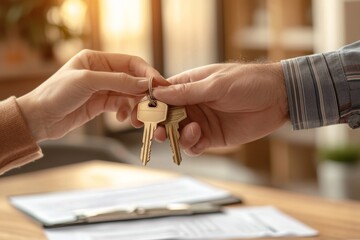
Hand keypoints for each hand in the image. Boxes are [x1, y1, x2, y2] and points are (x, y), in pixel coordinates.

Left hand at [17, 50, 166, 141]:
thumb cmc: (56, 94)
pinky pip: (121, 107)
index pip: (131, 63)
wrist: (39, 119)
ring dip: (136, 106)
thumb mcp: (88, 82)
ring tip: (138, 117)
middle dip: (144, 92)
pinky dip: (126, 113)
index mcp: (97, 59)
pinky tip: (123, 119)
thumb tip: (146, 83)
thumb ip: (118, 81)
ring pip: (129, 95)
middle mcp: (102, 72)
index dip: (147, 73)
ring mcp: (103, 89)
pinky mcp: (101, 104)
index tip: (161, 85)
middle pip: (132, 80)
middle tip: (154, 104)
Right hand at [146, 63, 288, 155]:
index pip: (163, 95)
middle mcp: (192, 104)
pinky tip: (199, 137)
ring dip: (176, 136)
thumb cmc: (248, 81)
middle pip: (166, 117)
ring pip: (178, 134)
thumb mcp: (216, 84)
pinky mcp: (212, 136)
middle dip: (159, 125)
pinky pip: (194, 145)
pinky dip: (191, 145)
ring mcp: (201, 121)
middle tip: (158, 131)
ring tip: (188, 131)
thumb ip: (187, 92)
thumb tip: (158, 93)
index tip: (142, 114)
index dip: (151, 105)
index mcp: (189, 86)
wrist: (278, 97)